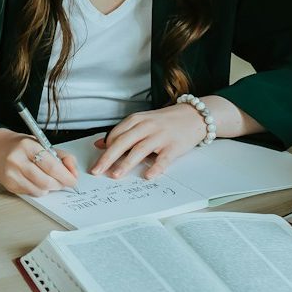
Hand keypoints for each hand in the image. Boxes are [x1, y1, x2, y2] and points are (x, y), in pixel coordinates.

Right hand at [0, 129, 78, 196]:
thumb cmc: (21, 146)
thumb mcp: (42, 143)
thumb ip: (61, 156)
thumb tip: (73, 173)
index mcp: (28, 146)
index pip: (52, 166)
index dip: (65, 176)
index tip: (73, 180)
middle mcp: (17, 160)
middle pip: (46, 181)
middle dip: (59, 184)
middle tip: (63, 182)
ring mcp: (11, 174)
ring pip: (39, 190)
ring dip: (49, 188)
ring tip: (49, 180)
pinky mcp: (9, 185)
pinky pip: (31, 193)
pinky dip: (39, 190)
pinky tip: (36, 181)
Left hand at [90, 104, 206, 179]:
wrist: (194, 115)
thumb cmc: (166, 121)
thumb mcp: (142, 121)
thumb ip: (122, 132)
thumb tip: (99, 144)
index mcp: (137, 119)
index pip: (116, 134)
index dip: (105, 149)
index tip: (97, 162)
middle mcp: (147, 126)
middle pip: (123, 142)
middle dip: (108, 158)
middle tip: (97, 171)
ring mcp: (161, 136)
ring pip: (140, 150)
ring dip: (126, 163)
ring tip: (115, 175)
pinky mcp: (174, 146)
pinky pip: (163, 159)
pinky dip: (155, 168)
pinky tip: (147, 176)